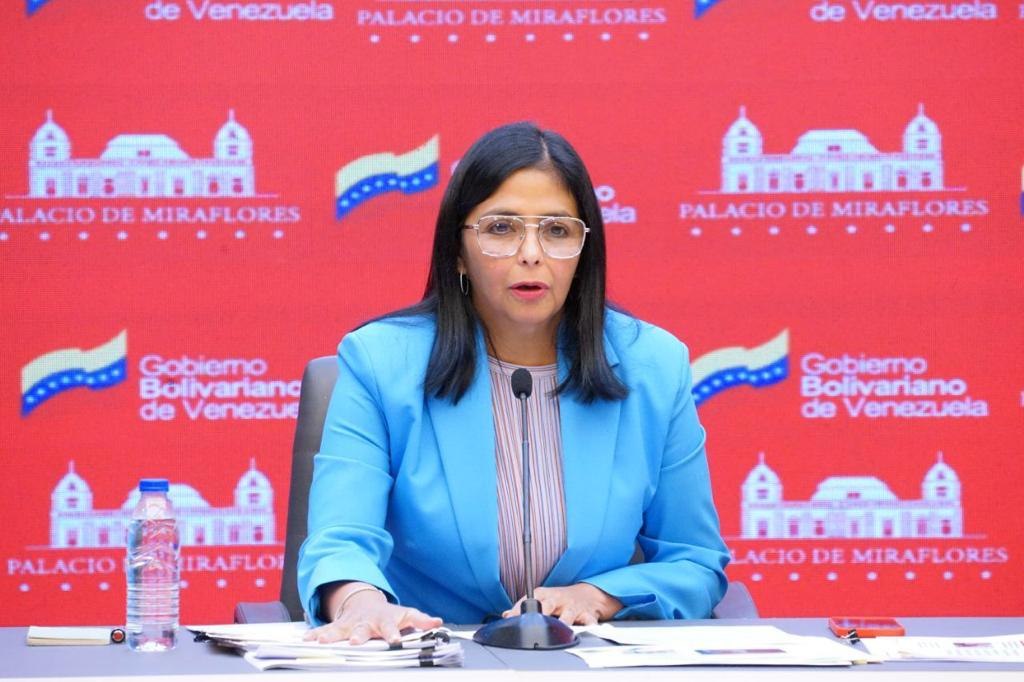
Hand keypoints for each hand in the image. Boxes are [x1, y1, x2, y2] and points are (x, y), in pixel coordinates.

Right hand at [303, 585, 441, 644]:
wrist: (364, 603)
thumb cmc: (388, 615)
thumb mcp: (406, 615)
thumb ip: (421, 620)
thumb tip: (438, 622)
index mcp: (385, 621)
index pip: (391, 627)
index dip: (393, 633)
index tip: (395, 640)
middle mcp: (367, 622)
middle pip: (363, 630)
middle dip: (359, 636)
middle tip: (356, 642)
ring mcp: (351, 625)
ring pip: (341, 631)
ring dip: (332, 636)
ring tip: (322, 642)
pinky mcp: (337, 627)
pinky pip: (325, 631)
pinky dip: (316, 635)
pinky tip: (307, 640)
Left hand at [501, 583, 622, 625]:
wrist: (587, 595)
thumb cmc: (559, 600)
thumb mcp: (541, 599)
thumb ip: (523, 608)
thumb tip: (505, 616)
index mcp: (544, 594)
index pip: (528, 600)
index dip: (519, 611)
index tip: (510, 620)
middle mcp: (558, 599)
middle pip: (547, 605)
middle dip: (540, 615)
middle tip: (533, 626)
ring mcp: (573, 607)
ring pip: (568, 615)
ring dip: (564, 624)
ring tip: (559, 632)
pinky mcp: (587, 614)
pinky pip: (589, 622)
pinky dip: (588, 628)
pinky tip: (585, 634)